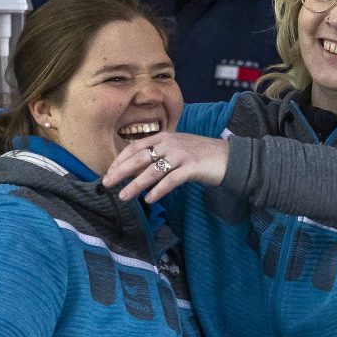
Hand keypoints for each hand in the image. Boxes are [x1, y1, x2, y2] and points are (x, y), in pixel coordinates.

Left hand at [102, 131, 227, 204]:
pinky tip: (149, 200)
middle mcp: (170, 143)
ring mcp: (181, 155)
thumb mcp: (177, 149)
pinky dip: (158, 190)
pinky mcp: (192, 167)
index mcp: (164, 137)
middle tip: (107, 184)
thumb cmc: (201, 155)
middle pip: (140, 158)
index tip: (109, 172)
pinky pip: (171, 180)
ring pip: (152, 171)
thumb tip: (135, 170)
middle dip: (121, 172)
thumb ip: (159, 155)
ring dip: (135, 185)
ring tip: (124, 196)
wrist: (229, 158)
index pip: (135, 147)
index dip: (120, 160)